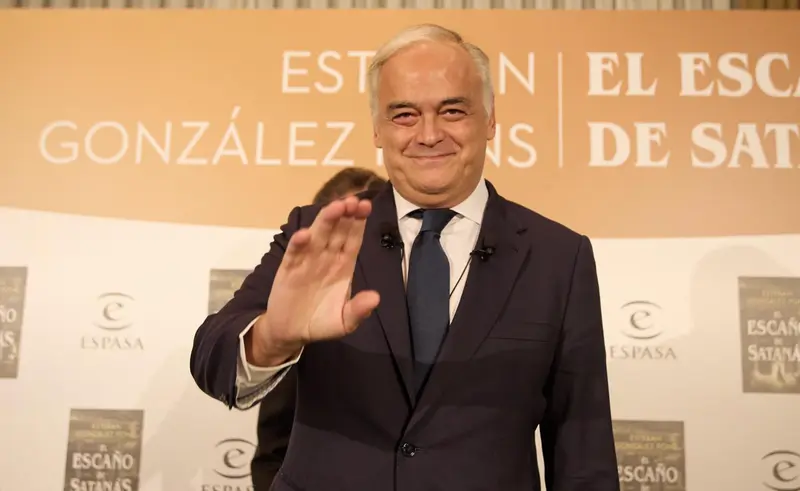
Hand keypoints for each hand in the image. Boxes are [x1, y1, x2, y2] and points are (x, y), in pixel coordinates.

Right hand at [257, 196, 380, 357]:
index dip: (359, 223)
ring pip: (317, 236)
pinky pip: (294, 254)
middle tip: (354, 199)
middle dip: (345, 215)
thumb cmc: (321, 322)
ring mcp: (306, 261)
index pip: (353, 239)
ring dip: (326, 221)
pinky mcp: (288, 269)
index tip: (366, 206)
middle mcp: (326, 258)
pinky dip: (298, 243)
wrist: (292, 332)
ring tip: (336, 207)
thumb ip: (358, 310)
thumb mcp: (344, 322)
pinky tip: (304, 234)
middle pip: (337, 232)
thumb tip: (376, 298)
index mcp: (343, 265)